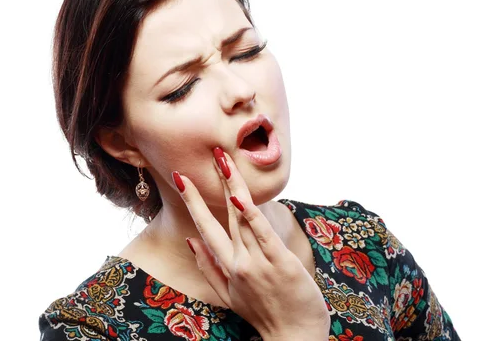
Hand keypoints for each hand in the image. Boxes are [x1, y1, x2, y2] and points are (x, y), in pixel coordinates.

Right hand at [172, 147, 329, 339]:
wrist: (294, 337)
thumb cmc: (264, 313)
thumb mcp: (228, 295)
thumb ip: (208, 268)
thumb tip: (192, 240)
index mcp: (227, 267)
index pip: (205, 227)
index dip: (193, 201)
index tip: (182, 177)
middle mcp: (238, 262)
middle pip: (222, 216)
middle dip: (213, 185)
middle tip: (209, 154)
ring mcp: (258, 262)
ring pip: (242, 218)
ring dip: (232, 187)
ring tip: (224, 161)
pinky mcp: (280, 262)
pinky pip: (262, 234)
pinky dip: (251, 215)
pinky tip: (240, 197)